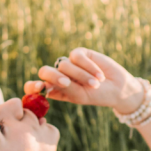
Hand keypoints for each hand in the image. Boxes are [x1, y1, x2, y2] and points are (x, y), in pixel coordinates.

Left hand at [24, 47, 144, 113]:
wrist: (118, 88)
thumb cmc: (98, 96)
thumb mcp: (80, 96)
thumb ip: (64, 89)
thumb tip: (46, 84)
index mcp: (54, 89)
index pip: (34, 87)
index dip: (32, 86)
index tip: (39, 87)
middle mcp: (58, 75)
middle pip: (44, 71)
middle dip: (53, 76)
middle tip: (66, 83)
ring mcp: (68, 64)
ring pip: (63, 64)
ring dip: (81, 75)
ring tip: (96, 84)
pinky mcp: (79, 53)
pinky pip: (76, 56)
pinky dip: (88, 66)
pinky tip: (100, 74)